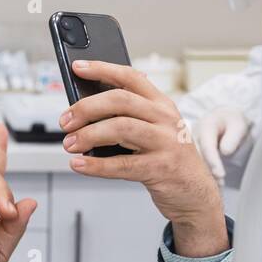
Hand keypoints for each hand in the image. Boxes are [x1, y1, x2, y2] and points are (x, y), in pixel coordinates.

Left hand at [59, 61, 227, 257]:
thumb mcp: (155, 130)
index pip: (130, 77)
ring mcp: (166, 143)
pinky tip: (79, 164)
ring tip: (69, 144)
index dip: (102, 69)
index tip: (78, 67)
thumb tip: (85, 109)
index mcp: (162, 104)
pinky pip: (122, 165)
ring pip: (120, 128)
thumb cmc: (167, 158)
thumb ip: (129, 116)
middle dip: (87, 108)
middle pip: (120, 100)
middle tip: (65, 121)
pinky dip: (96, 165)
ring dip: (88, 135)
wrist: (196, 194)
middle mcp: (165, 119)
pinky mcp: (161, 169)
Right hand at [191, 106, 251, 185]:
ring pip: (192, 164)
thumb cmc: (232, 122)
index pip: (207, 146)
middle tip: (219, 186)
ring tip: (216, 189)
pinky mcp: (190, 155)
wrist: (224, 120)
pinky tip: (211, 187)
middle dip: (205, 173)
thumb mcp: (239, 124)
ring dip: (203, 177)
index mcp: (205, 126)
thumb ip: (233, 136)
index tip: (220, 175)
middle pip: (195, 157)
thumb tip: (225, 151)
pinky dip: (202, 178)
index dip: (213, 161)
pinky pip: (194, 167)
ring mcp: (189, 146)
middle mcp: (193, 136)